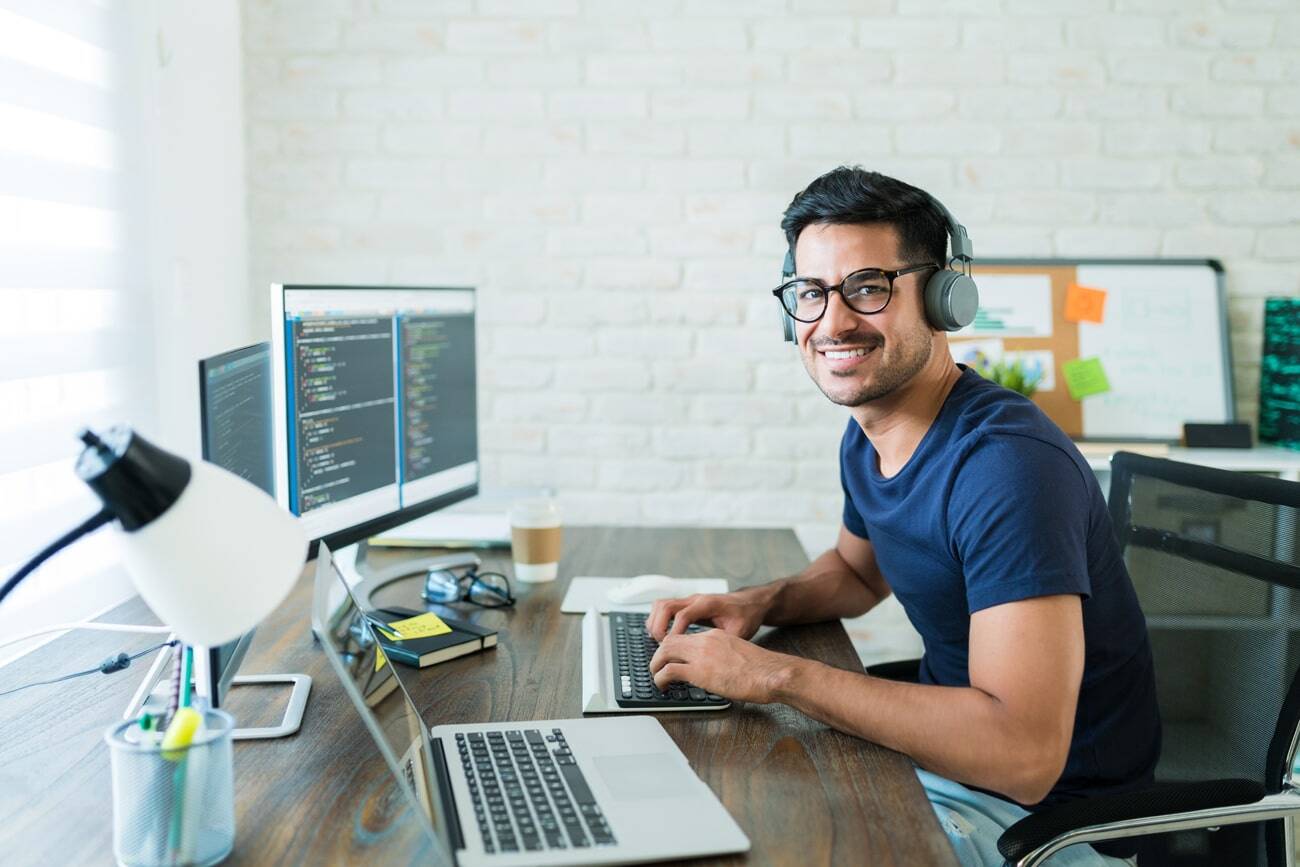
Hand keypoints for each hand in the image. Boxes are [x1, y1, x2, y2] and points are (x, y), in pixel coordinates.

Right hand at [646, 589, 770, 642]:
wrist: (750, 603)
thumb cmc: (746, 616)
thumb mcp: (741, 631)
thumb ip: (726, 642)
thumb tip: (714, 661)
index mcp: (708, 605)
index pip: (683, 615)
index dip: (674, 632)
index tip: (670, 649)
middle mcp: (696, 599)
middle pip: (666, 606)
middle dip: (659, 627)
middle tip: (660, 647)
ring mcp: (689, 600)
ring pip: (661, 605)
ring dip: (655, 622)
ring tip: (657, 642)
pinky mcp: (686, 604)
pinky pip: (664, 607)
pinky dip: (658, 620)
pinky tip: (661, 635)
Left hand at [649, 629, 792, 703]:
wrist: (771, 673)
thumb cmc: (763, 670)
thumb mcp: (740, 656)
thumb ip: (724, 658)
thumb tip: (717, 672)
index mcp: (716, 636)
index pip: (686, 637)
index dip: (674, 649)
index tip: (670, 659)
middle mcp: (706, 640)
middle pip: (670, 640)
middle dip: (659, 655)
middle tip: (657, 668)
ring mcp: (701, 654)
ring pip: (664, 652)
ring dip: (656, 665)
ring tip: (656, 678)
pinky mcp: (699, 671)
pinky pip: (669, 671)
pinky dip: (660, 678)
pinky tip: (662, 687)